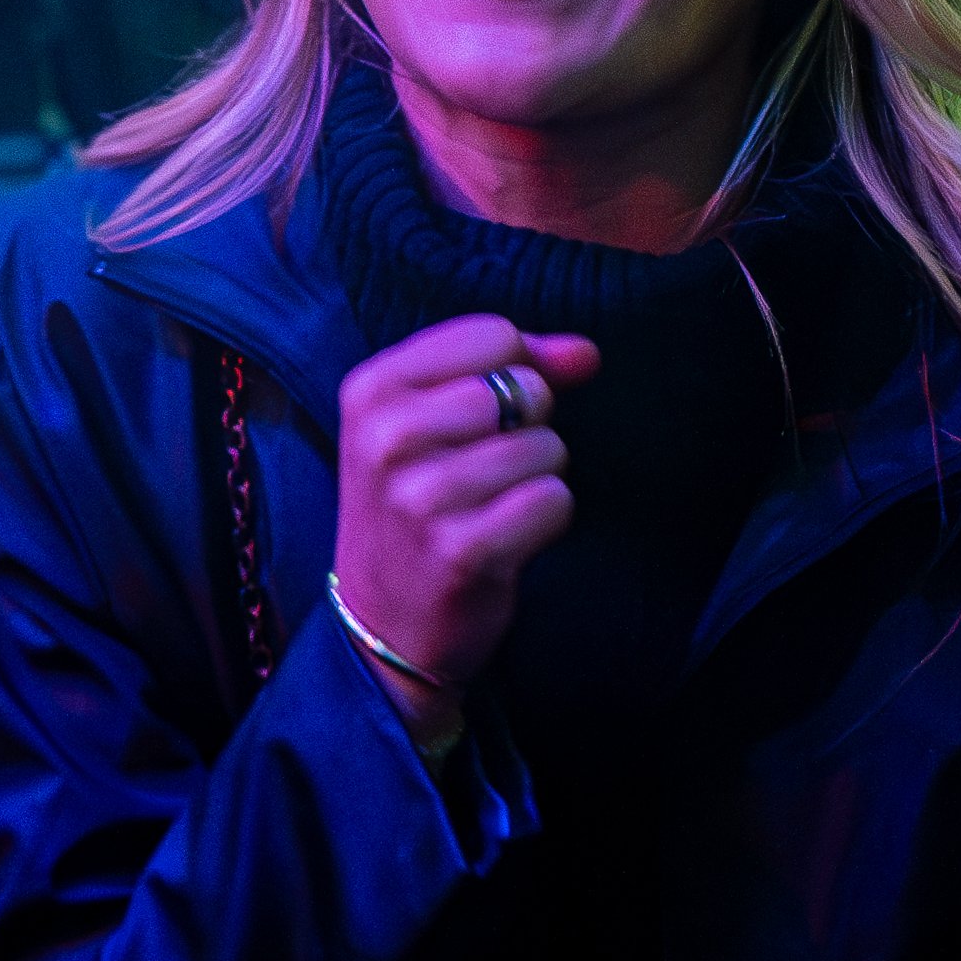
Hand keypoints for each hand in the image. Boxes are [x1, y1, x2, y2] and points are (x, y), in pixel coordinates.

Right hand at [329, 313, 595, 741]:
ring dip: (538, 480)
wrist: (384, 626)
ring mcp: (420, 497)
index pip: (491, 334)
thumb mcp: (435, 424)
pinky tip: (505, 542)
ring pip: (546, 447)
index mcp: (372, 390)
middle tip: (482, 477)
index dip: (516, 372)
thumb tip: (587, 353)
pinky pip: (555, 501)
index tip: (485, 418)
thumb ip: (516, 370)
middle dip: (528, 430)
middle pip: (525, 388)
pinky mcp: (463, 551)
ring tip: (489, 511)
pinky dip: (546, 522)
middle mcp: (387, 438)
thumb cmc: (419, 508)